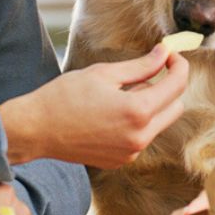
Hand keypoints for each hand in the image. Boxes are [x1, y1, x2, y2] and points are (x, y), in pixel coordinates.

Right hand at [0, 45, 188, 168]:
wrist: (36, 130)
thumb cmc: (65, 97)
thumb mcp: (104, 74)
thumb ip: (141, 66)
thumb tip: (164, 54)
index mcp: (137, 112)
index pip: (176, 85)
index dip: (178, 65)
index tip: (170, 54)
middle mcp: (139, 137)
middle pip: (175, 107)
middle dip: (168, 86)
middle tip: (148, 70)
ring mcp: (131, 152)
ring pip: (160, 123)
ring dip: (152, 104)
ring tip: (121, 92)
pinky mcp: (121, 160)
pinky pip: (142, 136)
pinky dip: (138, 121)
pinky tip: (112, 111)